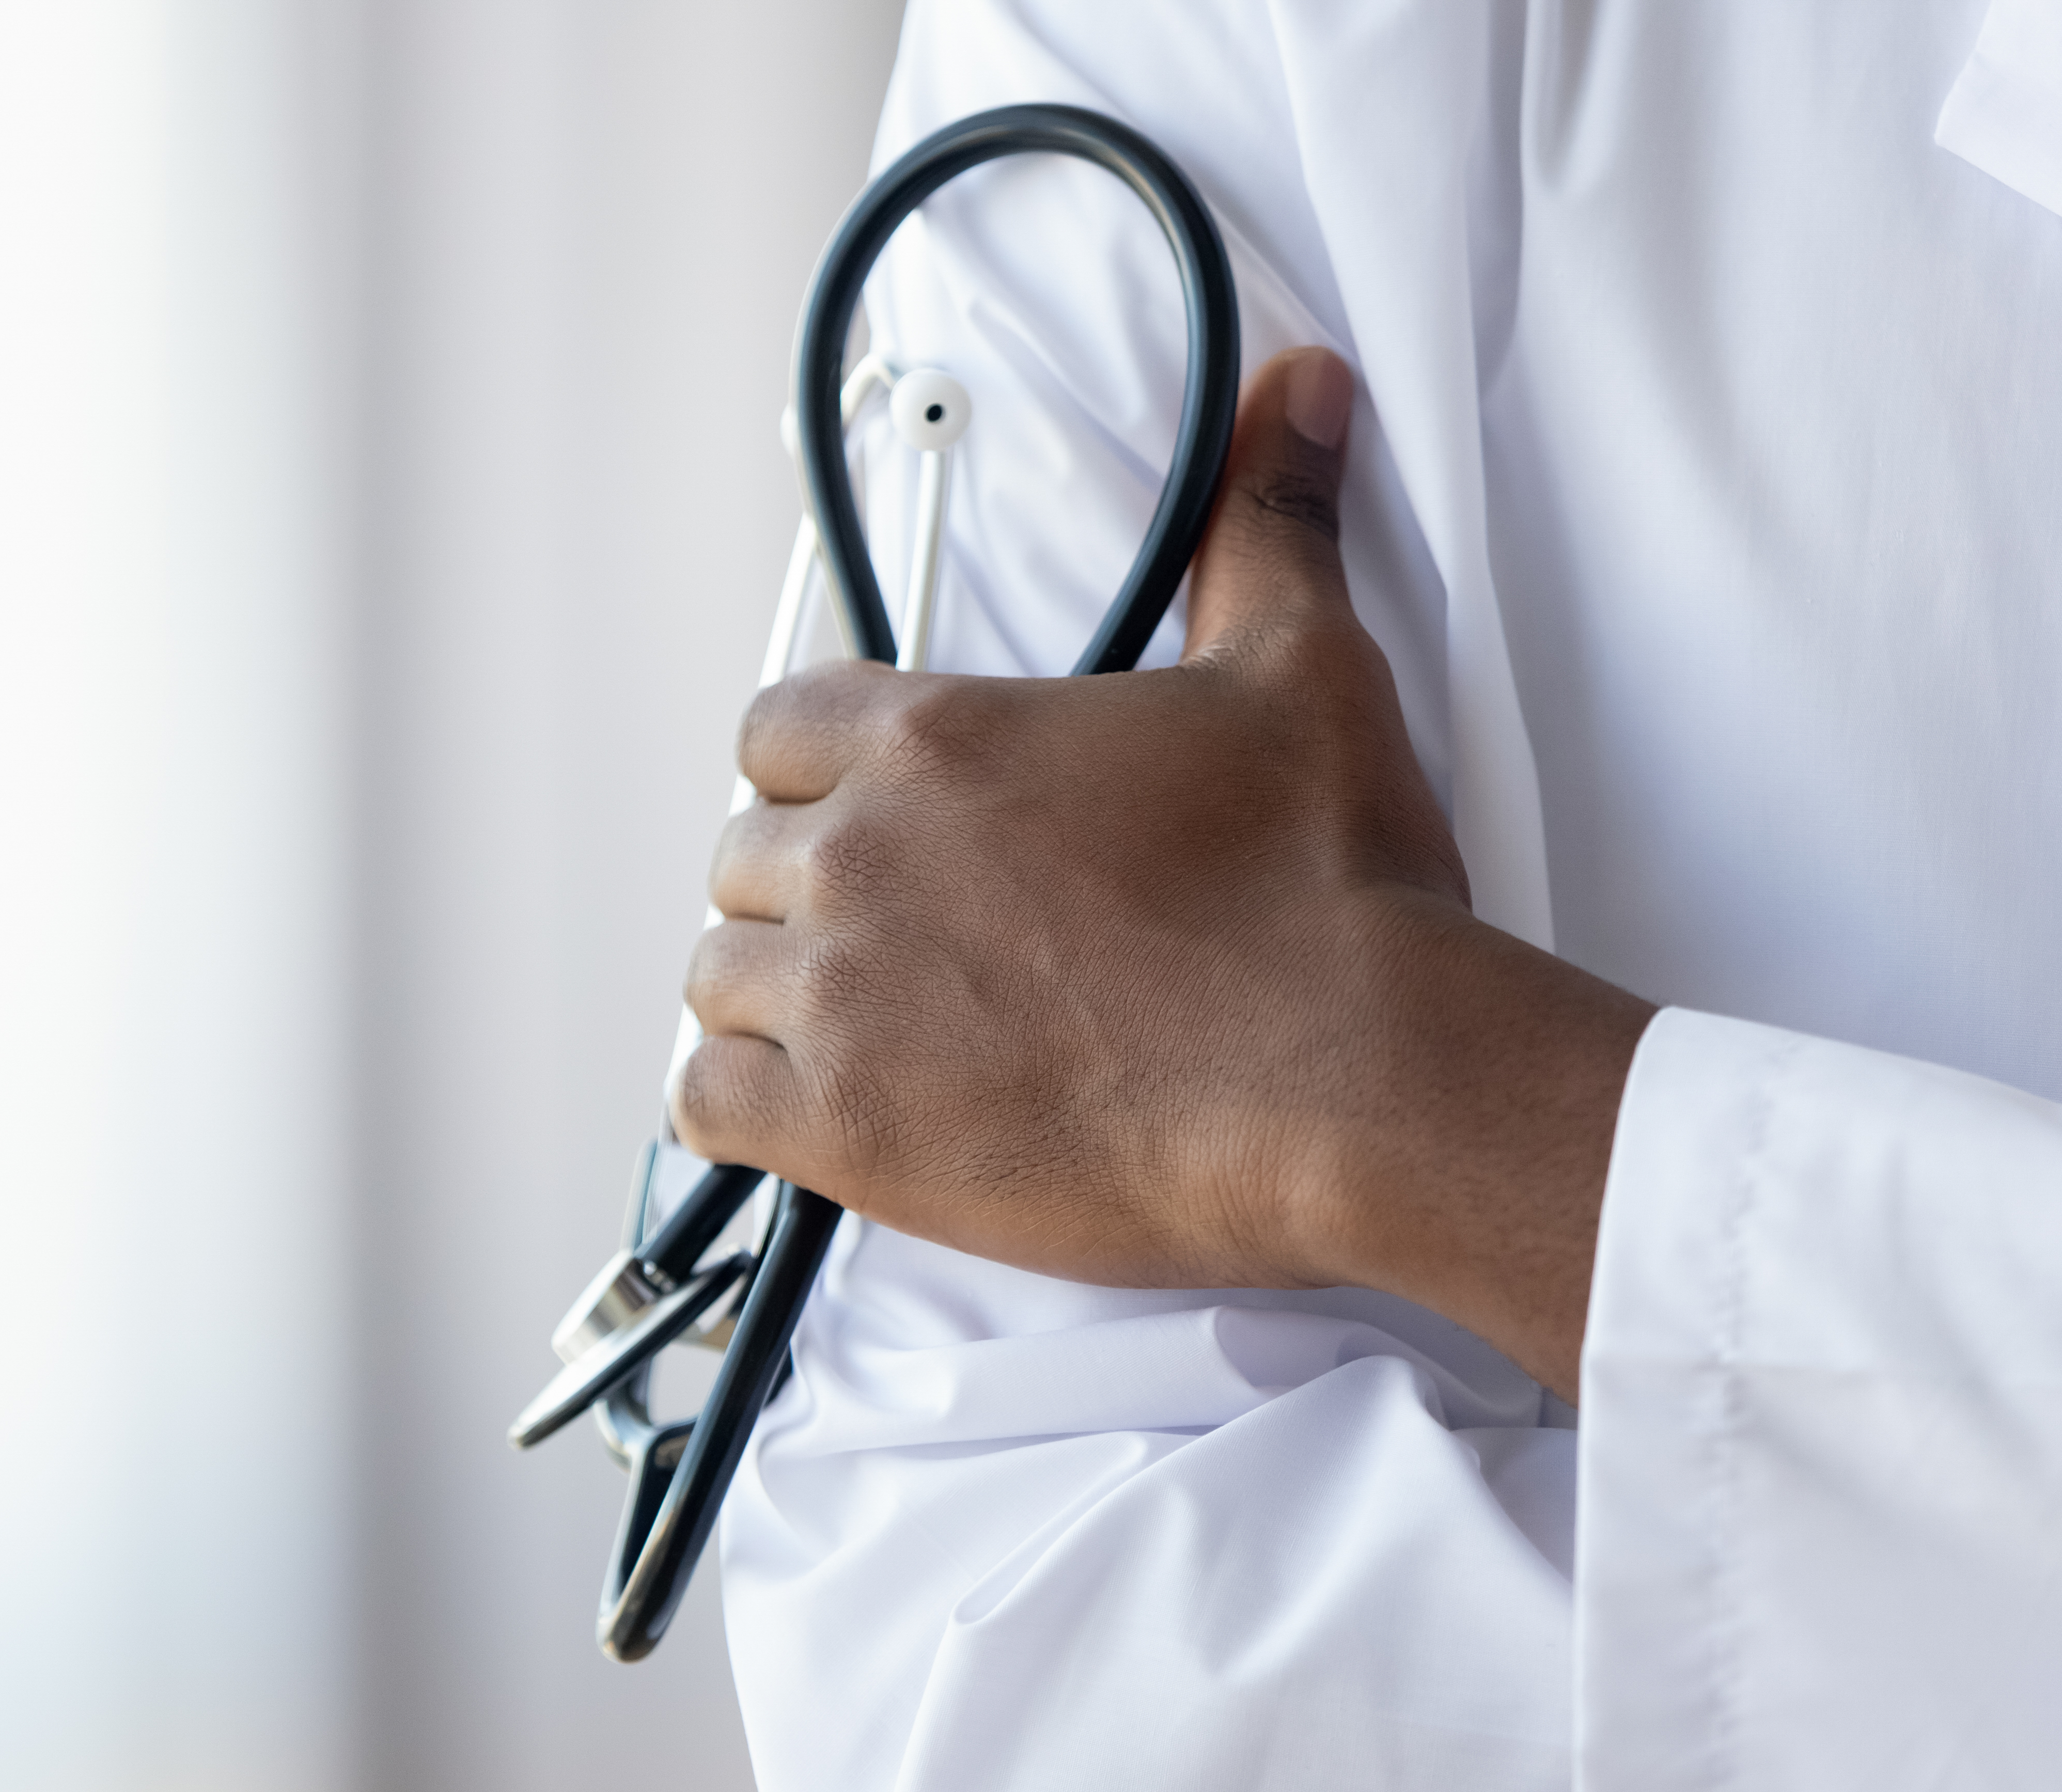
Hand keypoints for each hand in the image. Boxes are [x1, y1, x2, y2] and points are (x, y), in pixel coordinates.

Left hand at [673, 347, 1651, 1396]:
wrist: (1353, 1075)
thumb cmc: (1325, 886)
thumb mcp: (1303, 669)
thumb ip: (1266, 526)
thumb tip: (1303, 389)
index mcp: (935, 737)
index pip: (775, 728)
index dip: (819, 774)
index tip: (880, 820)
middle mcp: (863, 855)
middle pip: (742, 857)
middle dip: (807, 891)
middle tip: (906, 938)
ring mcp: (842, 997)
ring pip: (716, 983)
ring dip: (778, 1003)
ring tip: (877, 1033)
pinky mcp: (847, 1132)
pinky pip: (708, 1110)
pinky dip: (749, 1112)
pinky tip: (829, 1115)